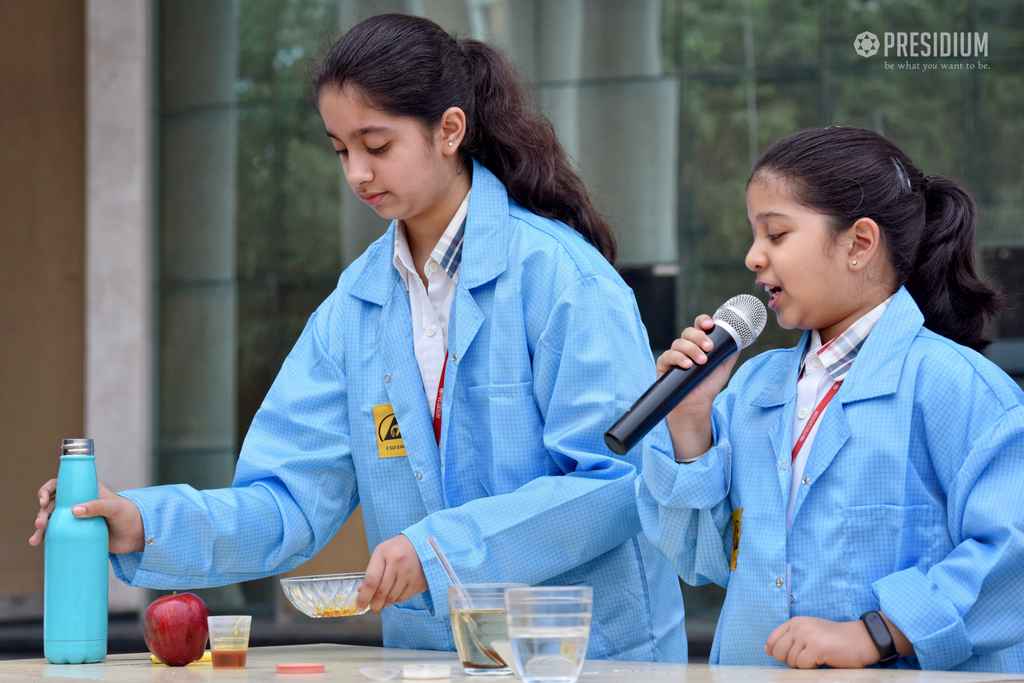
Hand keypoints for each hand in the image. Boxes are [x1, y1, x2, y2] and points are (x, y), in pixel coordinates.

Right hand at [29, 479, 145, 553]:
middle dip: (42, 513)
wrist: (137, 535)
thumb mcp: (115, 508)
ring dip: (41, 528)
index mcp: (85, 491)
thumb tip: (74, 511)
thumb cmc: (129, 515)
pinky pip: (58, 534)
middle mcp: (78, 503)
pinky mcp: (78, 534)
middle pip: (52, 504)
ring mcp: (77, 520)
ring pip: (52, 520)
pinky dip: (47, 538)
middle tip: (41, 524)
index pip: (61, 485)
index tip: (43, 500)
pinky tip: (38, 544)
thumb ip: (98, 507)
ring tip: (36, 539)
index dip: (48, 490)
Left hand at [357, 534, 427, 612]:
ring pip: (392, 597)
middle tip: (372, 608)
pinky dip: (396, 599)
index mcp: (384, 553)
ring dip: (385, 602)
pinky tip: (395, 592)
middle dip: (374, 604)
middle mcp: (398, 562)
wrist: (419, 545)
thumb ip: (371, 573)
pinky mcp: (419, 581)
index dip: (364, 597)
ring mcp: (410, 572)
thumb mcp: (380, 555)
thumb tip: (362, 592)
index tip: (360, 606)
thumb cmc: (395, 550)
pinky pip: (403, 598)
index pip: (371, 581)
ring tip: (383, 599)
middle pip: (382, 592)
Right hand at [657, 315, 739, 460]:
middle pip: (688, 331)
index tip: (710, 325)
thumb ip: (729, 353)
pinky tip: (687, 365)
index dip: (703, 321)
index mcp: (698, 344)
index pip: (698, 326)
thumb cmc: (708, 386)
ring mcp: (674, 355)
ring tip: (701, 362)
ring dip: (692, 349)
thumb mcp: (723, 367)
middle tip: (709, 348)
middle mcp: (685, 347)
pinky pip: (668, 355)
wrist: (696, 405)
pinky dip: (678, 358)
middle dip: (699, 337)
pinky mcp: (664, 365)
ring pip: (679, 342)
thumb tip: (740, 339)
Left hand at [765, 616, 878, 668]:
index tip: (793, 655)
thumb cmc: (834, 640)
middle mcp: (798, 626)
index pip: (772, 640)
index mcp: (795, 622)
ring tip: (818, 657)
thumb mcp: (808, 633)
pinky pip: (802, 666)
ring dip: (804, 665)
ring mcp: (807, 635)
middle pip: (779, 652)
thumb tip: (767, 650)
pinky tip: (823, 660)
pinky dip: (812, 668)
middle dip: (791, 661)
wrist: (859, 640)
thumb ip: (789, 639)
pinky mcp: (816, 647)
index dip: (778, 652)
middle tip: (808, 658)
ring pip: (791, 661)